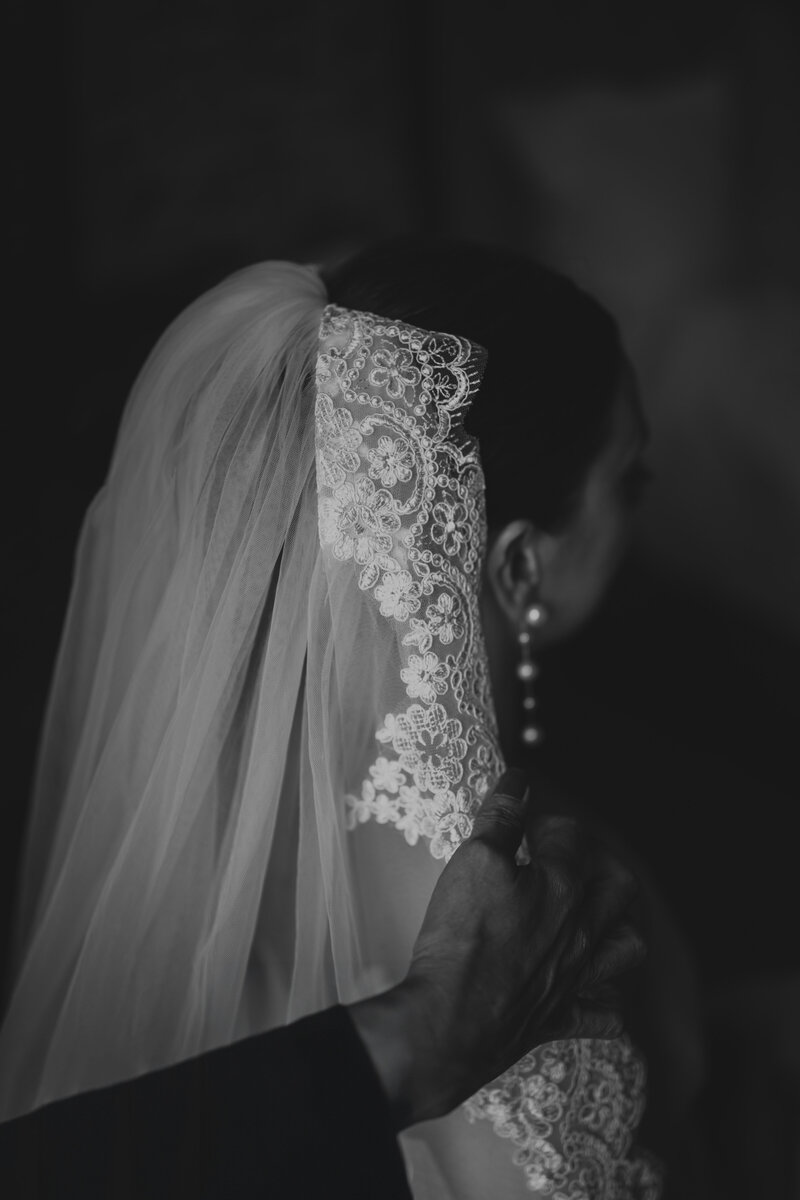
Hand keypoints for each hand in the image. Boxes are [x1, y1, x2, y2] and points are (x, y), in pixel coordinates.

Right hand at [349, 768, 644, 1128]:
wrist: (448, 1023)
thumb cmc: (461, 940)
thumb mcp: (472, 860)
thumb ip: (501, 818)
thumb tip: (519, 782)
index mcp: (562, 887)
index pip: (573, 835)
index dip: (548, 821)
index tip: (526, 823)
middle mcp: (580, 931)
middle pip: (619, 886)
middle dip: (600, 862)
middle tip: (568, 858)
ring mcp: (575, 976)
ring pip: (626, 948)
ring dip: (619, 925)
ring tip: (595, 914)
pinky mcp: (559, 1017)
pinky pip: (604, 1012)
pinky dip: (605, 997)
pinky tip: (590, 985)